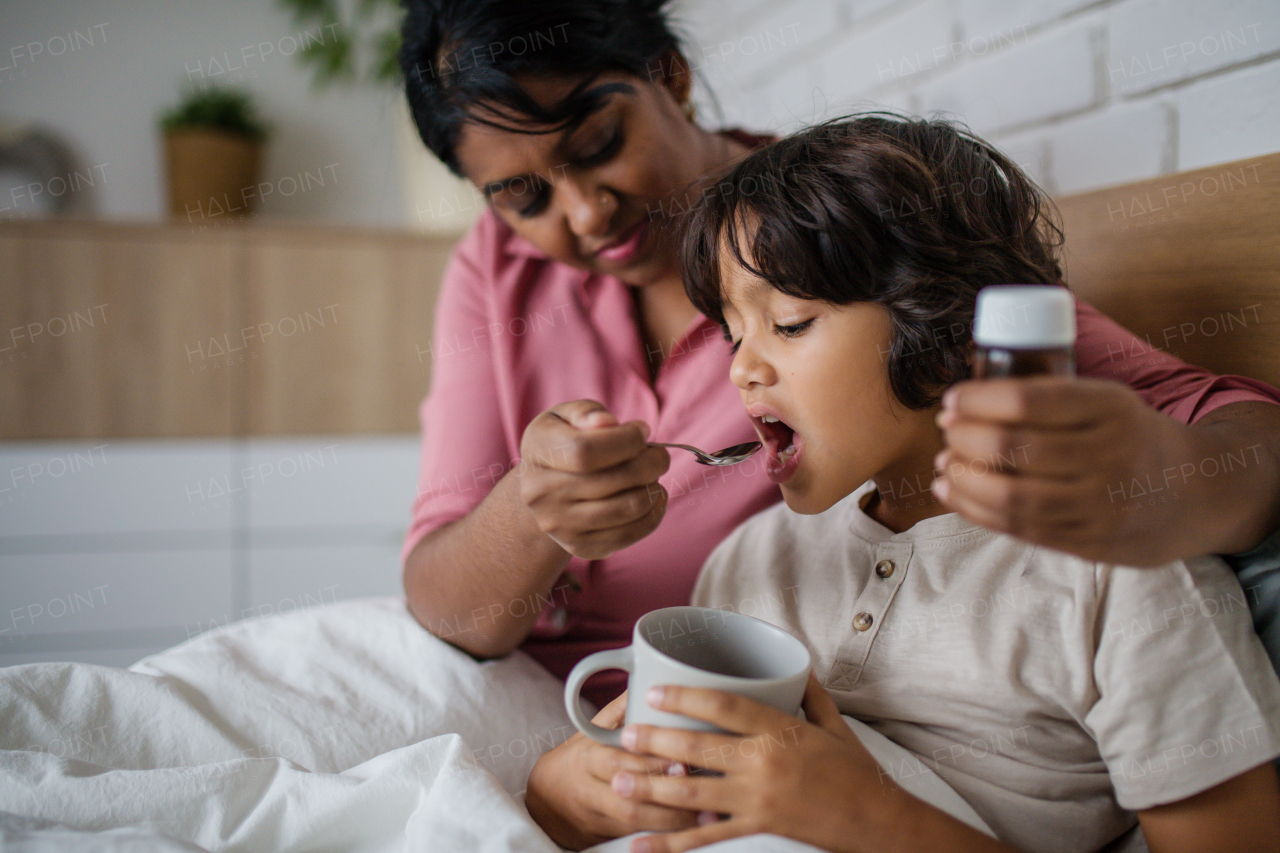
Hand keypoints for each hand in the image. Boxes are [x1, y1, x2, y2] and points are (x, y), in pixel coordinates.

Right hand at [517, 400, 670, 559]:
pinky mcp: (582, 547)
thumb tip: (607, 423)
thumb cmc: (563, 444)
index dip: (626, 440)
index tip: (642, 432)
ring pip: (629, 507)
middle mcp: (540, 493)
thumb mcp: (565, 417)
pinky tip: (653, 496)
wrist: (544, 494)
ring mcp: (560, 525)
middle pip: (613, 480)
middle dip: (651, 463)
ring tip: (652, 476)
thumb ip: (586, 413)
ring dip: (654, 487)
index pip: (586, 451)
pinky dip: (654, 512)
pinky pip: (632, 533)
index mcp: (536, 451)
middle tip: (659, 455)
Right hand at [526, 691, 700, 849]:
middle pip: (626, 796)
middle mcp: (589, 788)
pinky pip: (637, 837)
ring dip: (672, 820)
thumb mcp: (593, 729)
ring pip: (635, 822)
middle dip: (665, 793)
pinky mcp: (608, 837)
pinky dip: (666, 835)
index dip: (647, 763)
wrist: (548, 802)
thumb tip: (646, 672)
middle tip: (700, 788)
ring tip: (706, 814)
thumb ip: (620, 708)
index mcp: (587, 757)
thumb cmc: (582, 756)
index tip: (680, 759)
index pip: (615, 760)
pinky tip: (694, 832)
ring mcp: (598, 816)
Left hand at [612, 674, 907, 852]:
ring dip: (652, 786)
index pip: (726, 705)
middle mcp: (764, 762)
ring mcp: (757, 798)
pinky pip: (707, 836)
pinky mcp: (757, 827)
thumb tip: (795, 666)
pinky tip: (643, 845)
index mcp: (780, 730)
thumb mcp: (835, 725)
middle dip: (656, 740)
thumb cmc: (857, 771)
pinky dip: (672, 844)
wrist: (878, 821)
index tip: (655, 693)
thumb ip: (809, 694)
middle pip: (699, 746)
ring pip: (693, 791)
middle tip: (625, 734)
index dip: (687, 697)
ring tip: (620, 779)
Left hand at [932, 376, 1199, 565]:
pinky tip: (953, 491)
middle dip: (965, 438)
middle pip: (1013, 448)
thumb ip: (1050, 399)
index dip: (978, 400)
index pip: (1028, 402)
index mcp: (1111, 409)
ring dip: (964, 478)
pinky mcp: (1089, 542)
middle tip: (947, 429)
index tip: (952, 399)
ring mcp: (1100, 504)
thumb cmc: (1127, 436)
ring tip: (944, 463)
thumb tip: (965, 401)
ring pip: (1011, 494)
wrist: (1191, 493)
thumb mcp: (1106, 401)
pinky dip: (975, 509)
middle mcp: (1109, 456)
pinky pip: (1019, 527)